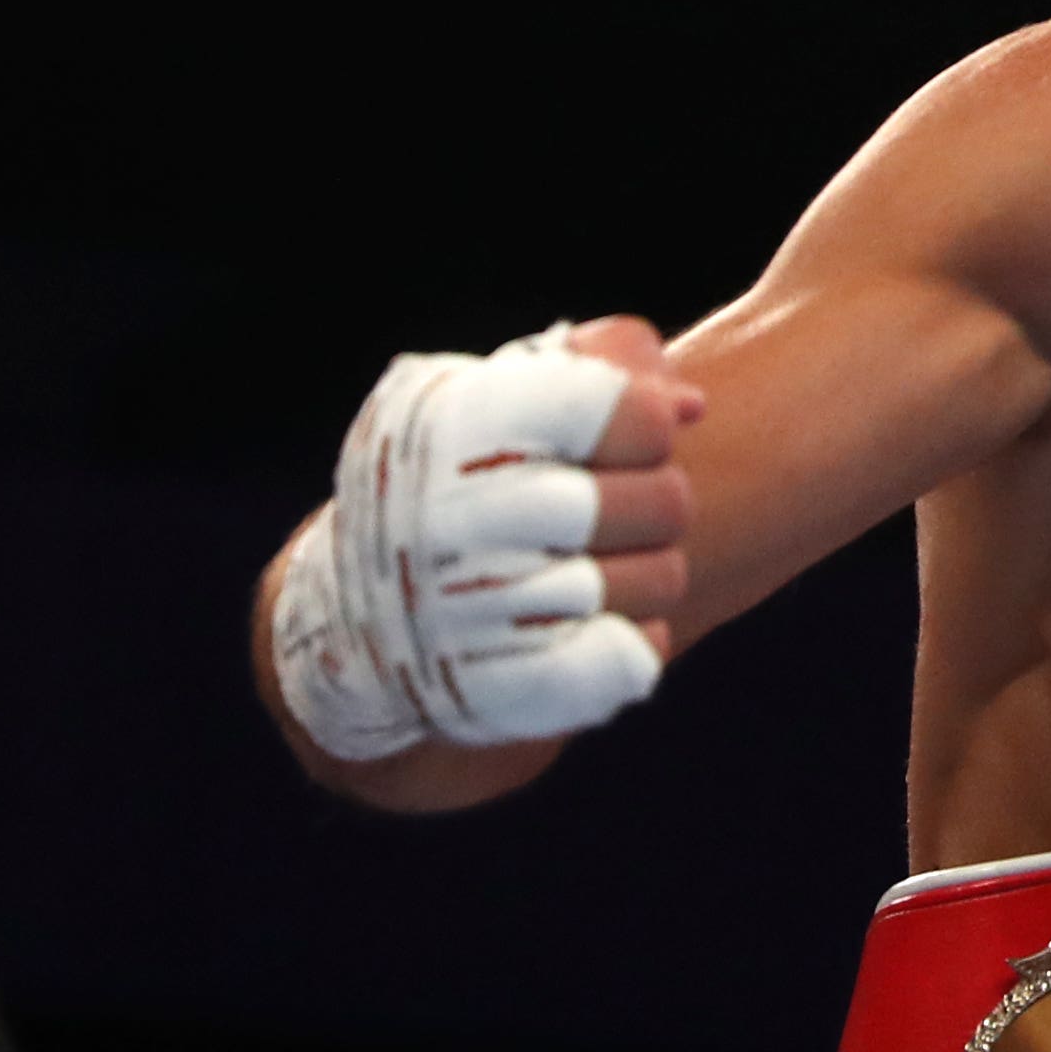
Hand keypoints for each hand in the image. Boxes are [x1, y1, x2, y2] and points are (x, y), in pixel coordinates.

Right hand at [270, 315, 706, 759]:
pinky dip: (631, 644)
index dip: (649, 421)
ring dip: (651, 571)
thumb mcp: (504, 386)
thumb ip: (604, 364)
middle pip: (668, 502)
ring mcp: (473, 609)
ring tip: (602, 563)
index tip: (625, 433)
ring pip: (662, 581)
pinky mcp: (496, 687)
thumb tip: (688, 407)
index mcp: (460, 422)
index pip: (628, 412)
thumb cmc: (466, 471)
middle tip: (622, 503)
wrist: (362, 610)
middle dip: (660, 498)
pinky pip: (624, 663)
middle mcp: (458, 516)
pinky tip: (600, 624)